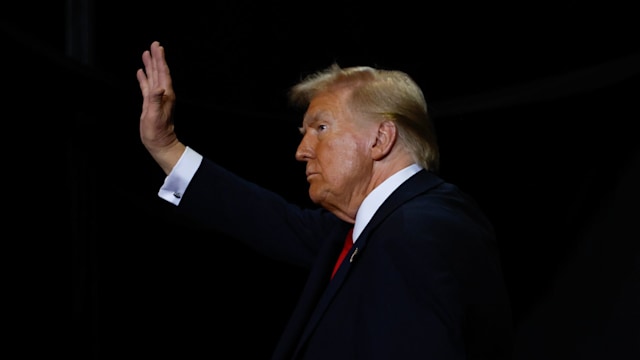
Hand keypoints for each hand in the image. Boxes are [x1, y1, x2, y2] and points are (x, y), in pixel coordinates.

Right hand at [137, 41, 184, 173]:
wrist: (160, 143)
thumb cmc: (157, 131)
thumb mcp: (154, 115)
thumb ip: (156, 100)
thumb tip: (158, 87)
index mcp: (165, 94)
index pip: (163, 72)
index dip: (160, 59)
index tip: (158, 47)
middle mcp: (163, 94)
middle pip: (159, 71)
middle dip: (156, 58)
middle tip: (154, 44)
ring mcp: (157, 98)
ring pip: (153, 77)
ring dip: (150, 66)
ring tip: (146, 54)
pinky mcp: (151, 103)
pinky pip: (147, 87)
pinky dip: (144, 78)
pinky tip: (141, 72)